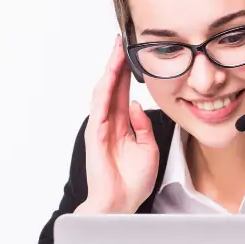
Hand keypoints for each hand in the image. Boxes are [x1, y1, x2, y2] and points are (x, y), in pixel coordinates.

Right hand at [75, 35, 159, 213]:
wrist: (121, 203)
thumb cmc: (132, 181)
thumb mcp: (148, 148)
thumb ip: (143, 126)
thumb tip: (137, 106)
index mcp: (122, 124)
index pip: (123, 91)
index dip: (128, 71)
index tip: (133, 52)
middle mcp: (109, 122)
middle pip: (112, 86)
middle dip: (117, 63)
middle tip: (122, 41)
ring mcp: (101, 127)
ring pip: (105, 91)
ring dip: (111, 70)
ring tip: (117, 51)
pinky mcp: (96, 135)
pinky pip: (100, 107)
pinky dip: (105, 90)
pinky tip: (110, 75)